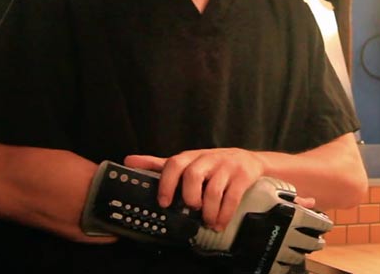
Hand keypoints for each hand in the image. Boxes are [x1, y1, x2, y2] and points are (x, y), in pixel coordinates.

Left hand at [124, 148, 265, 231]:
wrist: (251, 161)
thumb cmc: (214, 165)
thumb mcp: (188, 162)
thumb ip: (160, 165)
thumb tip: (129, 161)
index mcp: (192, 157)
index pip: (174, 163)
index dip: (166, 183)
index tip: (163, 202)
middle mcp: (208, 159)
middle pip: (192, 175)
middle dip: (189, 197)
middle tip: (191, 209)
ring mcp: (226, 167)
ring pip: (213, 190)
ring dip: (208, 211)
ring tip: (207, 222)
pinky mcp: (243, 176)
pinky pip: (232, 197)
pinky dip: (224, 214)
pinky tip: (219, 223)